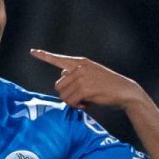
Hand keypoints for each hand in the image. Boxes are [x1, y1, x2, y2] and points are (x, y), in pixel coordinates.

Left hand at [30, 49, 147, 111]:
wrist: (126, 92)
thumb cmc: (109, 87)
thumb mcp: (92, 76)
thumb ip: (76, 76)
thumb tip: (61, 82)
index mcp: (81, 62)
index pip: (58, 59)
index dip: (44, 56)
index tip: (32, 51)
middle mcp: (79, 67)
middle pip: (58, 85)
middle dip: (66, 95)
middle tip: (79, 99)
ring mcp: (82, 77)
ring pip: (63, 95)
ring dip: (72, 102)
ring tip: (84, 101)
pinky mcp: (85, 89)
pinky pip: (71, 101)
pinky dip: (77, 106)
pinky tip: (86, 105)